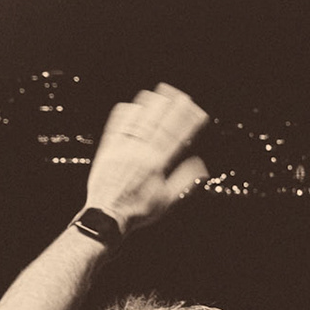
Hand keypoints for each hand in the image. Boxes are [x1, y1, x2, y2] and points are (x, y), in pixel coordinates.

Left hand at [83, 83, 210, 235]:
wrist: (108, 215)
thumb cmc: (138, 211)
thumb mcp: (167, 200)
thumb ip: (184, 180)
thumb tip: (200, 165)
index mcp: (157, 164)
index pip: (176, 137)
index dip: (187, 122)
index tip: (197, 110)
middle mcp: (141, 153)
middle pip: (158, 124)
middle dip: (171, 108)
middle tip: (180, 94)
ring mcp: (123, 150)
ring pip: (139, 123)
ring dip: (149, 106)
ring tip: (158, 93)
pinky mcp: (108, 151)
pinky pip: (117, 128)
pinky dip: (124, 116)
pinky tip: (130, 106)